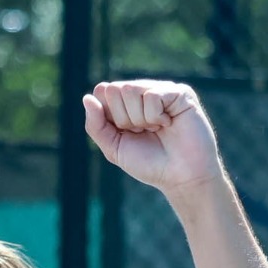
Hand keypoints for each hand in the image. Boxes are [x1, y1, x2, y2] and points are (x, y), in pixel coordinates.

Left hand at [82, 80, 222, 195]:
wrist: (181, 178)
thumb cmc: (151, 165)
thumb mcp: (114, 149)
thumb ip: (96, 126)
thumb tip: (86, 98)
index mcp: (126, 103)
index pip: (102, 91)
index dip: (109, 115)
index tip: (125, 133)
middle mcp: (143, 93)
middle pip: (115, 89)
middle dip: (124, 118)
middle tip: (143, 132)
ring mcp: (162, 90)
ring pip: (130, 89)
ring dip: (140, 118)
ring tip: (157, 129)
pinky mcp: (179, 93)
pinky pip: (152, 95)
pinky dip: (156, 116)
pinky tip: (169, 124)